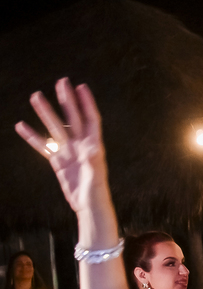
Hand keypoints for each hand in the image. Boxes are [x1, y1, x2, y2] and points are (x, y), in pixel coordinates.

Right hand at [15, 78, 108, 213]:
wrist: (88, 207)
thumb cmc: (96, 193)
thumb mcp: (96, 177)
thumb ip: (93, 162)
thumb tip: (92, 148)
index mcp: (94, 146)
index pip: (91, 119)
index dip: (87, 103)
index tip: (81, 87)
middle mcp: (81, 145)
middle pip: (72, 118)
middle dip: (66, 100)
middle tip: (60, 82)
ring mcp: (69, 152)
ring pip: (55, 128)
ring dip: (45, 113)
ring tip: (35, 97)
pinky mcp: (58, 161)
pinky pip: (43, 146)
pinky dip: (32, 136)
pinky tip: (21, 125)